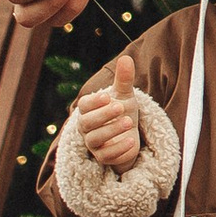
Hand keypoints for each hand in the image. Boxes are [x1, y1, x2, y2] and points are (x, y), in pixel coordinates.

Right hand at [73, 53, 141, 175]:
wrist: (129, 134)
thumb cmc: (122, 111)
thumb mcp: (125, 95)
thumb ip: (124, 79)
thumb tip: (126, 58)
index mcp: (89, 110)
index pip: (84, 106)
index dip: (94, 102)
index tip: (107, 97)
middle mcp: (87, 128)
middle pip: (86, 123)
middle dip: (103, 115)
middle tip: (121, 107)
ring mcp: (94, 144)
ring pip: (94, 139)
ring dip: (111, 131)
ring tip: (129, 122)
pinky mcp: (103, 158)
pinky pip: (106, 156)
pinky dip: (118, 149)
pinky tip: (131, 140)